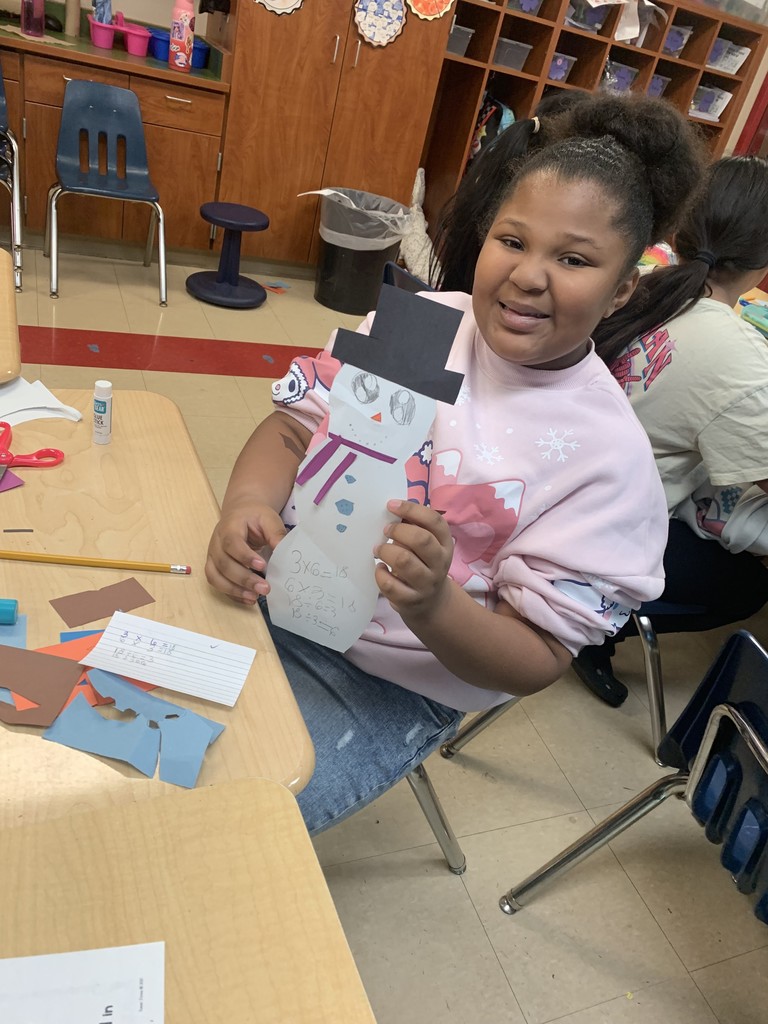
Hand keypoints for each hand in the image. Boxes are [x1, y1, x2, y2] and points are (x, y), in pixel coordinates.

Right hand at [205, 503, 286, 603]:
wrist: (240, 513)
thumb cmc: (255, 517)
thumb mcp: (269, 518)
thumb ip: (276, 534)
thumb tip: (284, 553)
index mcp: (229, 527)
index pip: (232, 543)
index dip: (245, 556)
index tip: (262, 566)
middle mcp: (216, 542)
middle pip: (224, 564)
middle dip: (244, 579)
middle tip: (264, 588)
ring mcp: (212, 556)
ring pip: (215, 576)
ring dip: (234, 590)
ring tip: (254, 597)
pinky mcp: (213, 566)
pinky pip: (217, 583)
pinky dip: (231, 593)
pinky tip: (248, 599)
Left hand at [373, 499, 453, 619]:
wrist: (432, 602)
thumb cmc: (424, 564)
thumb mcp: (428, 546)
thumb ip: (415, 527)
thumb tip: (392, 509)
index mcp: (445, 544)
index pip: (434, 521)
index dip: (412, 510)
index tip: (391, 505)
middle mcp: (440, 563)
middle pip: (421, 540)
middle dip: (398, 531)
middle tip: (385, 530)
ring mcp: (427, 583)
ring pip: (404, 561)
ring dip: (386, 551)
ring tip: (379, 549)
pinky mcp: (411, 600)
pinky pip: (390, 585)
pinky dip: (380, 573)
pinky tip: (380, 568)